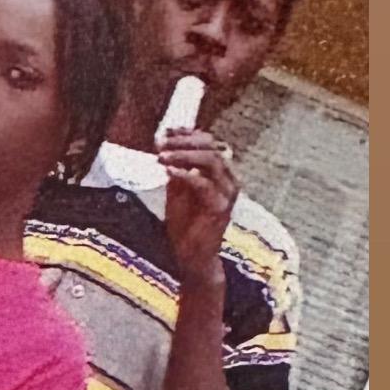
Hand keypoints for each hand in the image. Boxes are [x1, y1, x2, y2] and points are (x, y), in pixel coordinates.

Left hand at [158, 130, 237, 290]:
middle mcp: (229, 180)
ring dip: (183, 154)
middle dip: (184, 141)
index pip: (209, 143)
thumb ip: (177, 170)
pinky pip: (204, 183)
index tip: (166, 131)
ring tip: (162, 156)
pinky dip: (185, 174)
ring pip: (211, 161)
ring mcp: (228, 193)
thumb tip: (166, 147)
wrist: (192, 257)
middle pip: (211, 147)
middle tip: (160, 142)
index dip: (187, 134)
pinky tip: (169, 171)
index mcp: (220, 173)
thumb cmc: (186, 226)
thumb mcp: (178, 191)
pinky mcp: (221, 207)